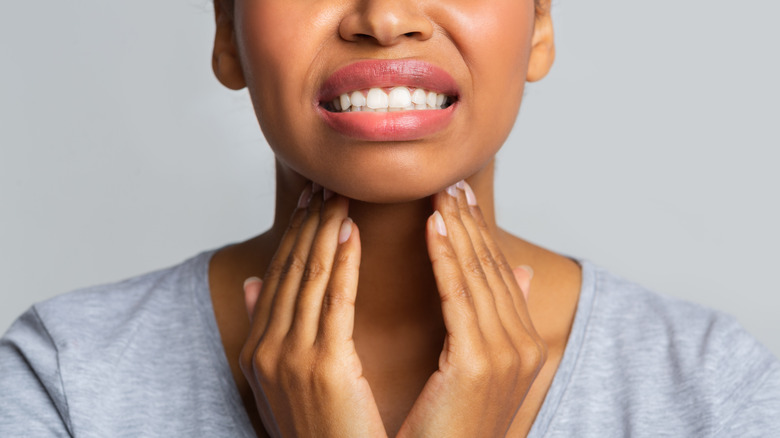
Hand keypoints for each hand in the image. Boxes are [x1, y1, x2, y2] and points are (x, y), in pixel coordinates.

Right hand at [239, 183, 386, 437]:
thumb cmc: (320, 433)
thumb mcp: (281, 382)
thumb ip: (268, 329)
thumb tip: (251, 282)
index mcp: (258, 351)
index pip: (278, 276)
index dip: (293, 234)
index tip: (308, 200)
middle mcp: (267, 349)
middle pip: (290, 268)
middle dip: (308, 222)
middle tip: (323, 183)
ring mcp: (290, 357)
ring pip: (309, 275)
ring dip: (324, 229)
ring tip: (340, 195)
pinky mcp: (323, 365)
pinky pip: (333, 300)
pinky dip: (340, 262)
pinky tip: (350, 232)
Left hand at [397, 181, 546, 437]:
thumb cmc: (447, 426)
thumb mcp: (478, 367)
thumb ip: (496, 316)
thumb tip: (518, 270)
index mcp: (521, 344)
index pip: (496, 273)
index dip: (478, 232)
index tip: (459, 197)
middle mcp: (521, 345)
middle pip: (490, 267)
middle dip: (469, 221)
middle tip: (450, 181)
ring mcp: (505, 354)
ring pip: (476, 274)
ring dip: (457, 228)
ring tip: (439, 192)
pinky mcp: (478, 362)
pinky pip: (458, 296)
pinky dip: (446, 257)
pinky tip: (431, 227)